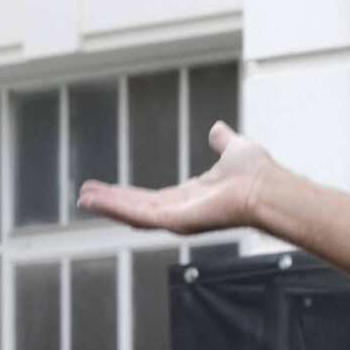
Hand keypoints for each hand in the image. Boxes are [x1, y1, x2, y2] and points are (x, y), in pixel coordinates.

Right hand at [76, 121, 271, 234]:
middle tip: (86, 196)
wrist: (266, 185)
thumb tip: (218, 129)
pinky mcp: (176, 220)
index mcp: (191, 196)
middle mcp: (182, 211)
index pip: (152, 197)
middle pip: (137, 208)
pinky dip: (116, 208)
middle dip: (111, 202)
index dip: (129, 193)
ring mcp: (177, 218)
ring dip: (108, 205)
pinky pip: (140, 215)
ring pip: (133, 213)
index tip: (108, 188)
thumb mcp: (233, 149)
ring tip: (84, 198)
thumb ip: (223, 142)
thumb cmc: (257, 173)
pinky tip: (97, 200)